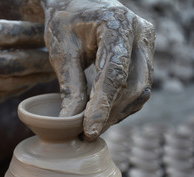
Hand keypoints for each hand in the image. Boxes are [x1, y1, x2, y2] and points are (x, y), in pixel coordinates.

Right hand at [0, 15, 53, 111]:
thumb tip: (2, 35)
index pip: (7, 34)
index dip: (31, 33)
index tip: (47, 31)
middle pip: (15, 61)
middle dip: (40, 59)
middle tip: (60, 58)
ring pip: (10, 83)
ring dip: (32, 78)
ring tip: (50, 74)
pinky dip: (15, 90)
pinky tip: (27, 85)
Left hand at [42, 0, 154, 140]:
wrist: (76, 5)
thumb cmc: (65, 23)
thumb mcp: (61, 52)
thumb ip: (69, 86)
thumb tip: (69, 122)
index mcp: (118, 24)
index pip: (114, 73)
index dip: (102, 105)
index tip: (88, 130)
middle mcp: (140, 32)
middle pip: (134, 85)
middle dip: (110, 114)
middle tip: (86, 133)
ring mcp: (146, 44)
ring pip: (141, 90)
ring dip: (117, 113)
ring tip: (93, 126)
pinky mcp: (144, 55)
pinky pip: (140, 88)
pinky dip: (122, 105)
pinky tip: (104, 114)